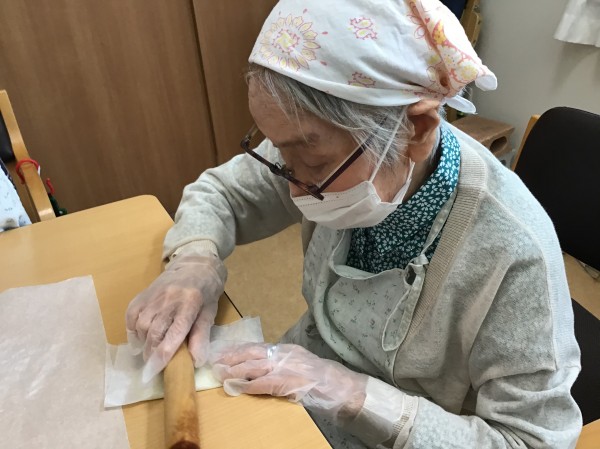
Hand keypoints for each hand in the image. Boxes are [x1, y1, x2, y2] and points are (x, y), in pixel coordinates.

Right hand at [126, 252, 225, 380]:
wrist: (195, 265)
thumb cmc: (206, 292)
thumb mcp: (209, 313)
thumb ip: (201, 337)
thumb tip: (195, 361)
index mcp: (190, 303)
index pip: (174, 333)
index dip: (162, 355)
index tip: (155, 371)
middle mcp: (169, 298)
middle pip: (154, 332)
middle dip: (151, 352)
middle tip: (155, 362)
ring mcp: (154, 295)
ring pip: (141, 325)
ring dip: (143, 342)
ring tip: (150, 348)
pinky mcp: (143, 293)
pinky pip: (131, 315)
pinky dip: (133, 330)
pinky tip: (140, 336)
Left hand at [211, 343, 367, 423]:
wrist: (342, 387)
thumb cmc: (324, 380)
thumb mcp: (301, 365)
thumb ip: (283, 364)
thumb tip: (261, 370)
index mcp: (287, 349)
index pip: (258, 346)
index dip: (239, 350)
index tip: (224, 353)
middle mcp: (285, 354)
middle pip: (253, 353)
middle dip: (233, 358)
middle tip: (216, 362)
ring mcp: (287, 367)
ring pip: (255, 366)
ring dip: (235, 371)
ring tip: (220, 374)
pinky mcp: (289, 381)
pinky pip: (264, 383)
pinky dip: (248, 385)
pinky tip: (236, 388)